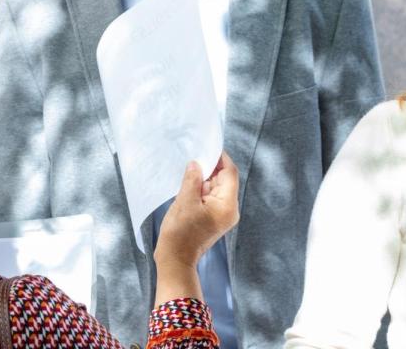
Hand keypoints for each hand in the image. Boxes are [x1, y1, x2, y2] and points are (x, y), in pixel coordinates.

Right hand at [154, 152, 239, 269]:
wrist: (175, 259)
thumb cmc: (180, 232)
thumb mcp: (184, 202)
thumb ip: (192, 179)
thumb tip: (196, 163)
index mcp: (227, 205)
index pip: (230, 174)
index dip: (221, 158)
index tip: (208, 146)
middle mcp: (229, 210)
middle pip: (224, 180)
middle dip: (210, 167)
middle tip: (194, 155)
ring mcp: (221, 215)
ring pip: (216, 188)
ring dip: (204, 178)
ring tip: (188, 169)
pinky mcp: (212, 218)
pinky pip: (210, 197)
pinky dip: (201, 189)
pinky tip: (188, 184)